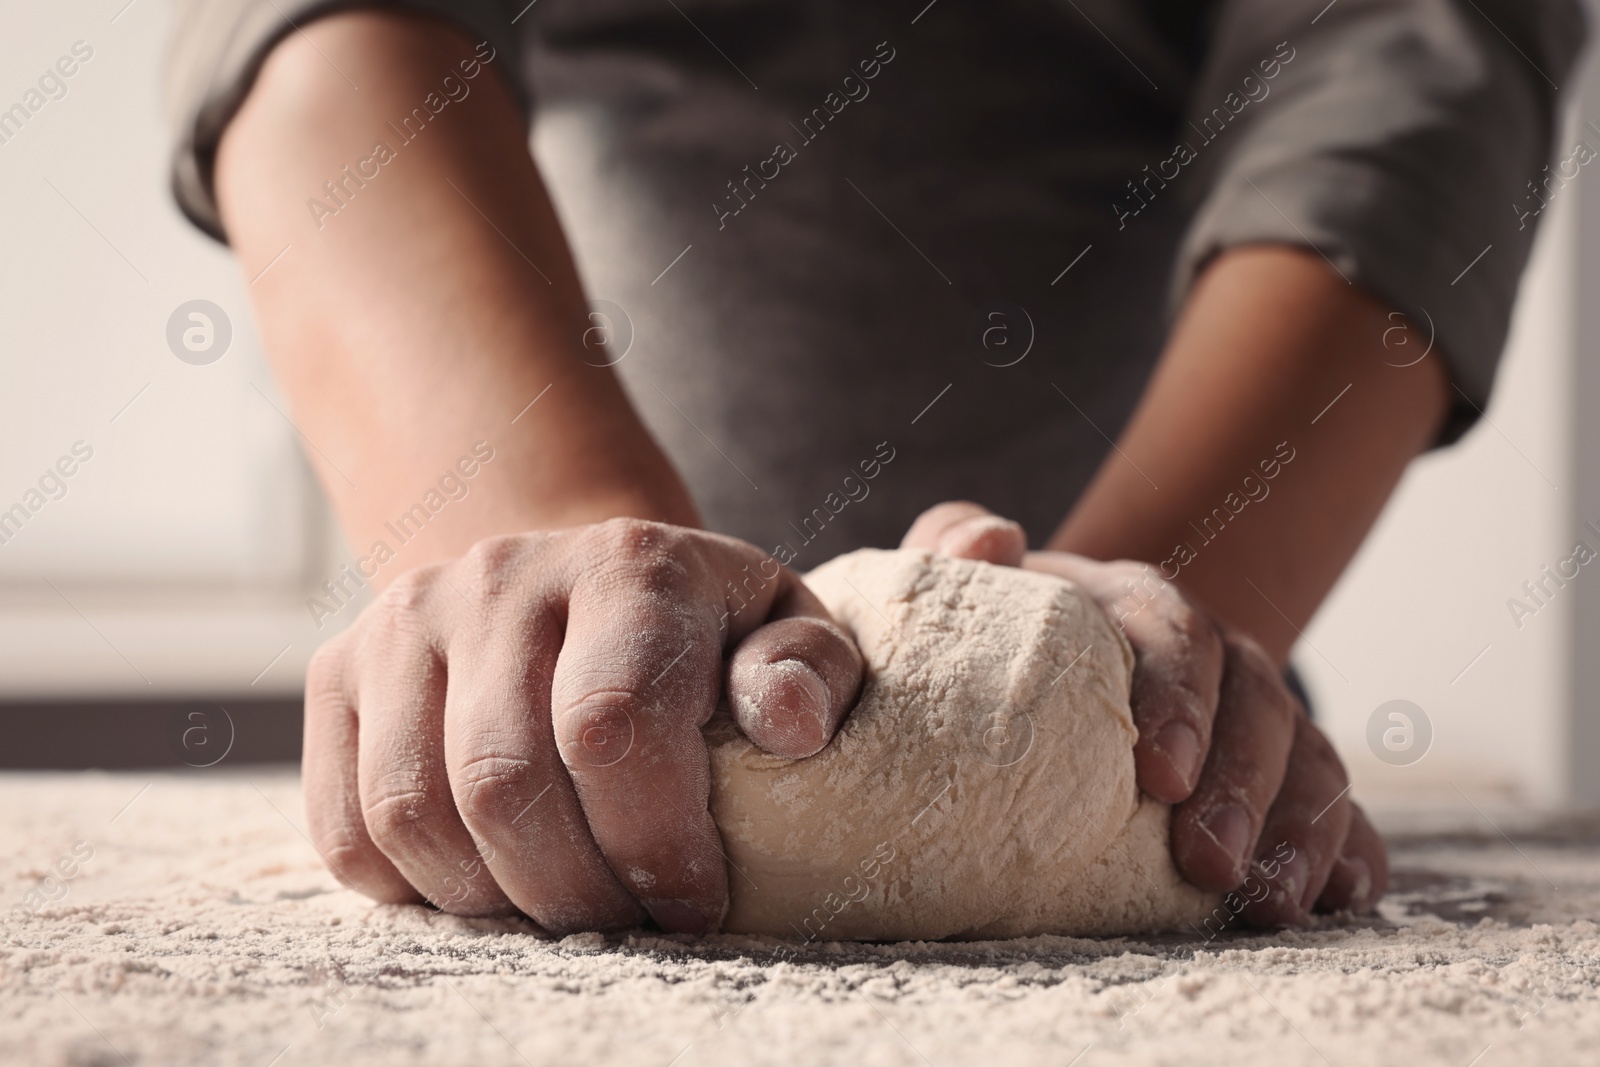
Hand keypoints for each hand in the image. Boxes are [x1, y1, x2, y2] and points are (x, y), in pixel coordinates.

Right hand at [302, 518, 862, 934]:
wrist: (574, 586)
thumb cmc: (695, 630)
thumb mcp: (778, 629)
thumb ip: (806, 669)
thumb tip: (791, 722)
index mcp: (626, 565)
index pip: (611, 726)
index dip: (653, 841)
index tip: (693, 899)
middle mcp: (498, 578)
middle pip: (502, 784)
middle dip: (576, 892)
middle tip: (629, 922)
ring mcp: (403, 620)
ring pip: (412, 813)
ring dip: (493, 900)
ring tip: (562, 910)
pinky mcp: (337, 670)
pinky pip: (346, 827)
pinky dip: (413, 890)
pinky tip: (490, 882)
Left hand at [902, 502, 1386, 924]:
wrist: (1044, 666)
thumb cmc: (996, 635)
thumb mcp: (962, 583)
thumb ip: (954, 543)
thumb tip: (989, 544)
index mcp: (1138, 604)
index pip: (1175, 633)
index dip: (1179, 700)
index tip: (1158, 775)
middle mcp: (1216, 655)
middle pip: (1256, 704)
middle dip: (1241, 788)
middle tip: (1208, 865)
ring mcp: (1258, 717)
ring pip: (1307, 759)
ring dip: (1298, 832)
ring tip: (1268, 905)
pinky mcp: (1285, 777)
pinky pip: (1340, 809)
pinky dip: (1349, 850)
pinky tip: (1340, 898)